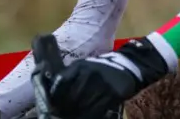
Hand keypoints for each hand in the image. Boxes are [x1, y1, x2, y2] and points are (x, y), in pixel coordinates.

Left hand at [39, 38, 168, 118]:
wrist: (127, 66)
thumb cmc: (99, 69)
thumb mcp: (84, 67)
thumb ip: (70, 77)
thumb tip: (53, 95)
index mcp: (79, 66)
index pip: (61, 83)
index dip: (55, 97)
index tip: (52, 106)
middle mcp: (89, 74)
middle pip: (72, 97)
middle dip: (65, 109)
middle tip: (61, 115)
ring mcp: (102, 84)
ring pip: (84, 105)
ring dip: (77, 114)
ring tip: (73, 116)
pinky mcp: (112, 93)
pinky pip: (97, 109)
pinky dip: (90, 115)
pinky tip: (87, 116)